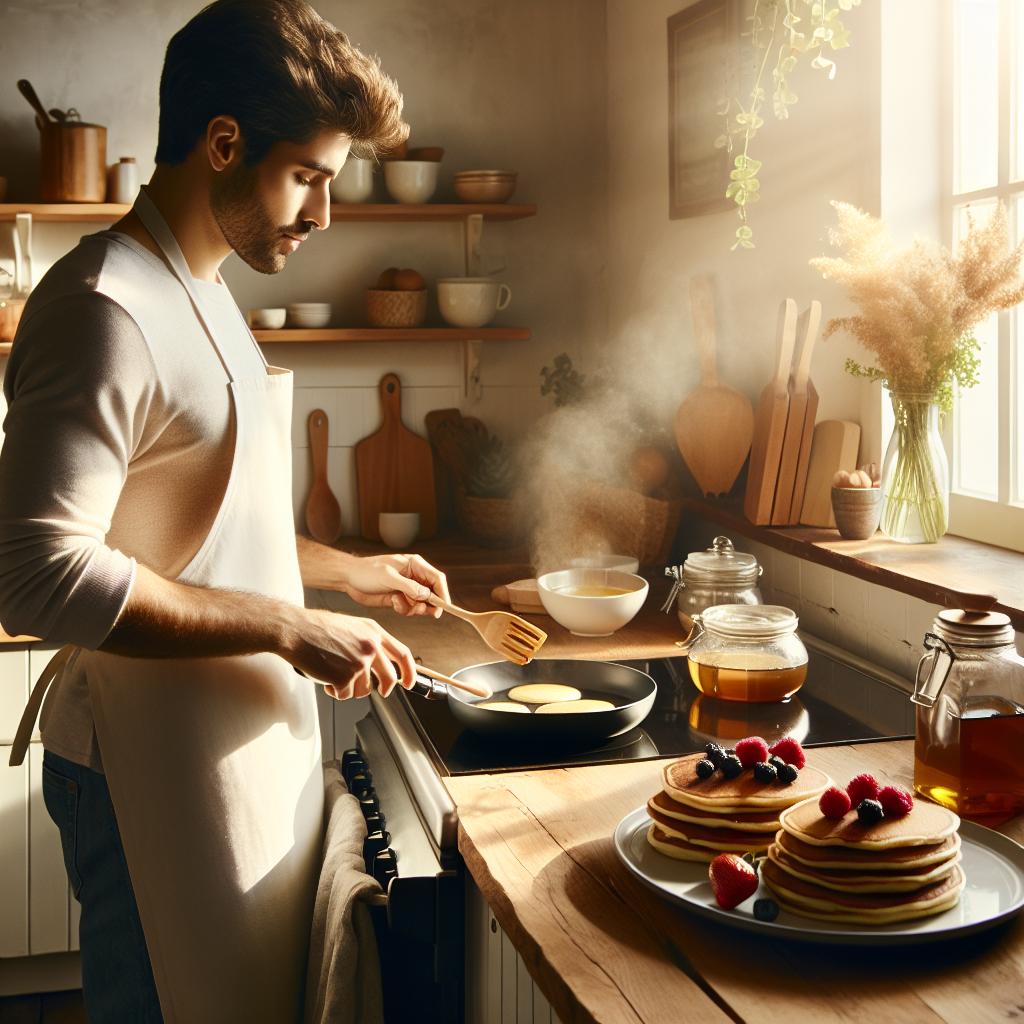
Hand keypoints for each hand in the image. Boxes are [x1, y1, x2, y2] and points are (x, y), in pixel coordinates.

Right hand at [283, 607, 416, 700]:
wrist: (295, 629)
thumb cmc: (316, 627)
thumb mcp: (351, 626)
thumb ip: (368, 641)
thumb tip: (378, 663)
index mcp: (374, 631)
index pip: (402, 654)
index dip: (409, 671)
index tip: (409, 682)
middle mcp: (371, 646)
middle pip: (389, 678)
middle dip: (386, 689)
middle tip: (381, 692)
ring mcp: (359, 662)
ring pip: (364, 690)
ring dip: (350, 688)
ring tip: (334, 675)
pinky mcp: (345, 677)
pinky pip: (344, 695)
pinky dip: (334, 691)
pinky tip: (325, 678)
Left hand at [342, 553, 450, 617]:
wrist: (349, 579)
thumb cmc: (367, 572)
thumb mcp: (388, 577)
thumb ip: (409, 586)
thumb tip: (427, 595)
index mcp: (415, 565)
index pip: (437, 579)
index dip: (443, 593)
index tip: (442, 607)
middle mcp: (415, 577)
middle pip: (433, 593)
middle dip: (428, 604)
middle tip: (418, 609)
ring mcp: (408, 589)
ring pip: (422, 604)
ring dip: (413, 608)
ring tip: (398, 603)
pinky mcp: (401, 599)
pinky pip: (411, 609)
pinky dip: (404, 609)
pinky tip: (392, 602)